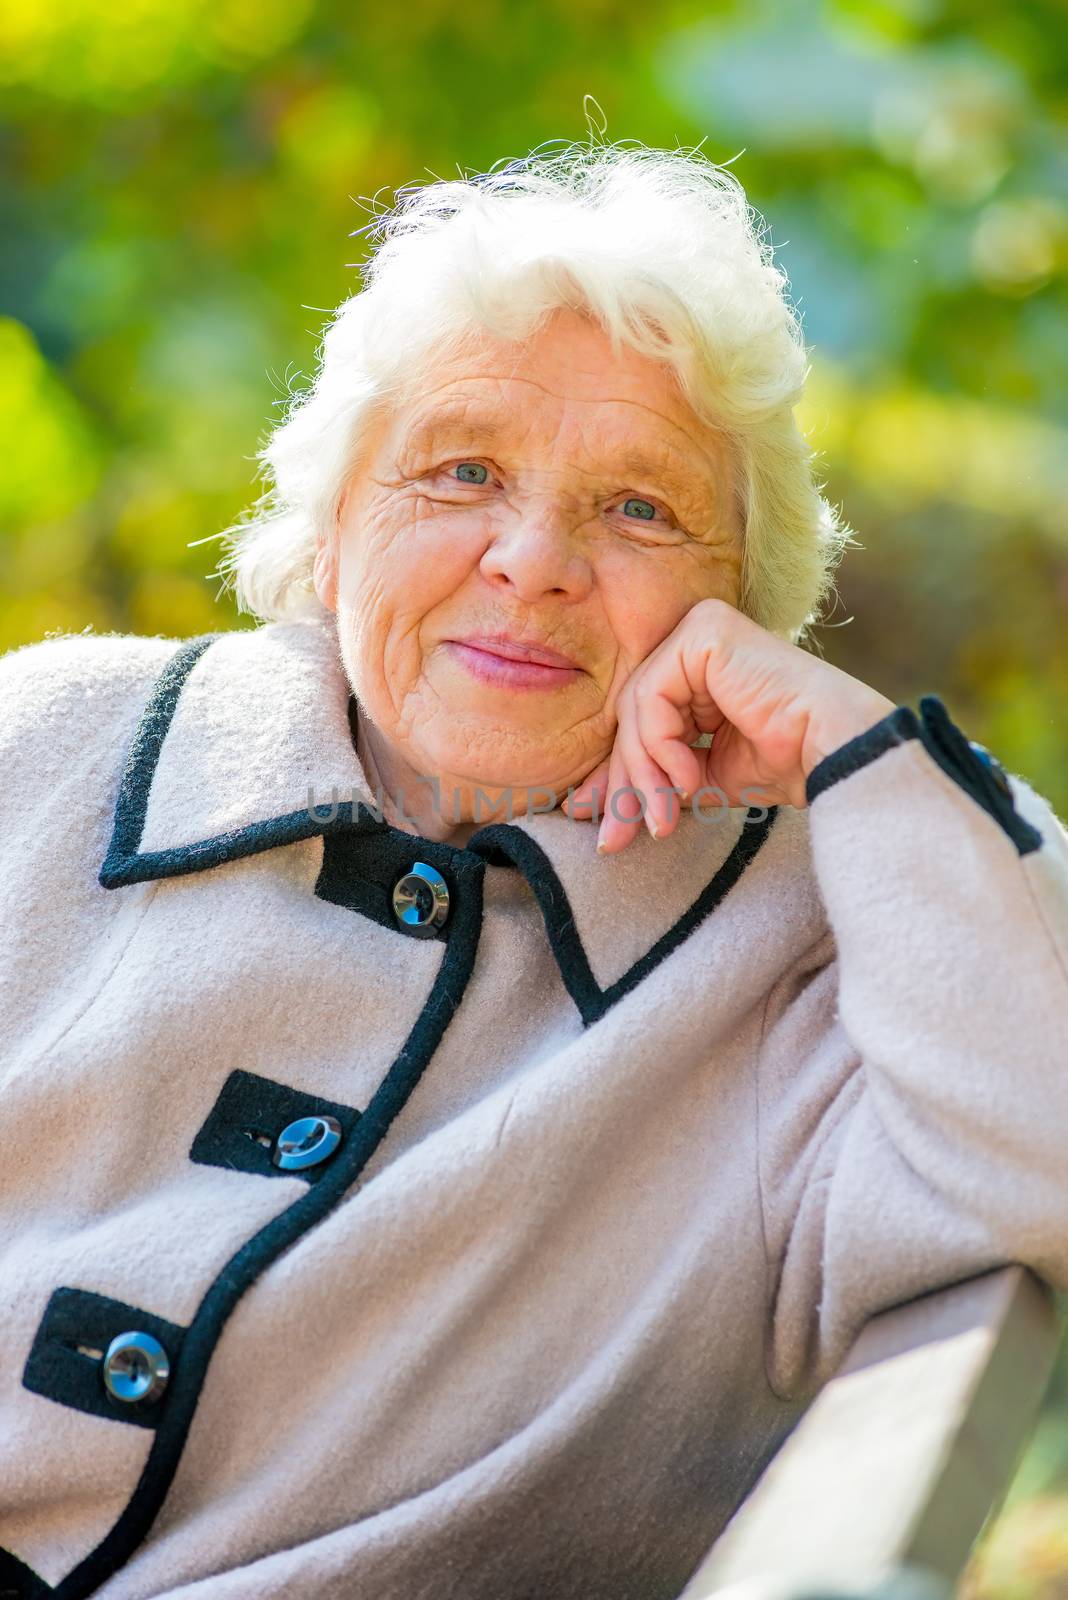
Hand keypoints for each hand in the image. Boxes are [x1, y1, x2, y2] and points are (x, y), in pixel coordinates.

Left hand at [562, 598, 896, 853]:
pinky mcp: (704, 632)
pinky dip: (661, 747)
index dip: (619, 776)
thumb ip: (651, 778)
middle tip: (616, 836)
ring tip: (664, 819)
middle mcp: (696, 640)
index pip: (640, 720)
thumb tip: (587, 807)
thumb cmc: (784, 766)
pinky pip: (653, 696)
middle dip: (624, 782)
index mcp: (698, 667)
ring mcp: (700, 629)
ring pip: (636, 709)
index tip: (604, 827)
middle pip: (633, 714)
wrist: (836, 754)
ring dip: (645, 775)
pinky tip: (691, 780)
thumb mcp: (699, 776)